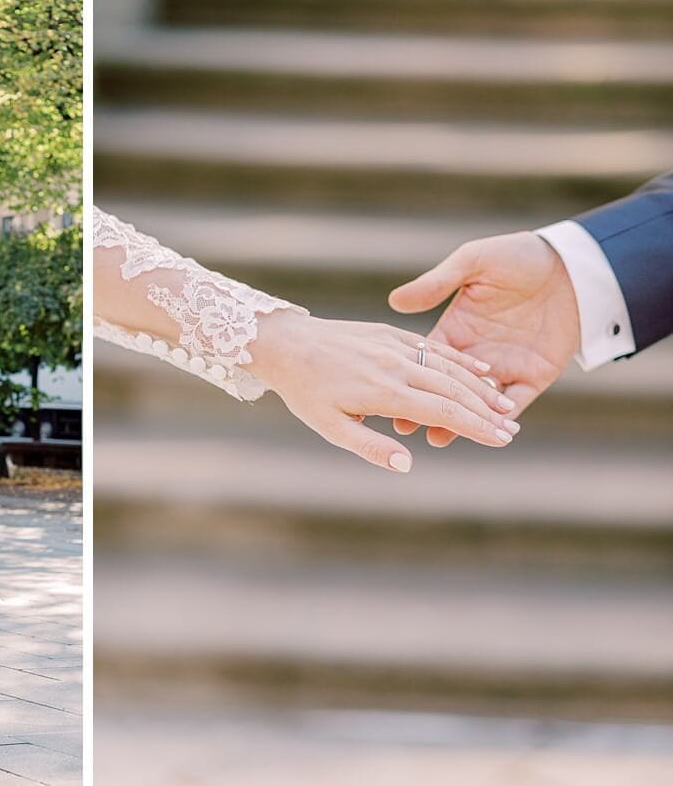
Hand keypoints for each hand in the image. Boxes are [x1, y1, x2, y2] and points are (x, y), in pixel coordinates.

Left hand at [247, 310, 519, 471]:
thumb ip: (369, 446)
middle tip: (512, 430)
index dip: (475, 427)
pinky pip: (433, 348)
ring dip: (480, 388)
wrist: (286, 343)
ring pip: (448, 368)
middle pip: (453, 390)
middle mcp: (396, 366)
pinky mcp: (390, 333)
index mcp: (384, 392)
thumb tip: (406, 464)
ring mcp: (395, 346)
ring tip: (505, 405)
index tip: (501, 441)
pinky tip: (480, 372)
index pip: (442, 413)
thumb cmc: (304, 391)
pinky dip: (460, 362)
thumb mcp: (329, 427)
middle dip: (486, 411)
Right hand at [388, 231, 579, 446]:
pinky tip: (488, 433)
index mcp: (455, 328)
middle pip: (446, 388)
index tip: (385, 393)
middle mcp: (476, 353)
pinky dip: (505, 419)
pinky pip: (517, 402)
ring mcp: (505, 366)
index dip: (406, 376)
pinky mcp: (534, 374)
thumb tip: (395, 301)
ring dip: (460, 422)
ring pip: (479, 403)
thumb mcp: (473, 262)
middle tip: (402, 426)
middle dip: (425, 408)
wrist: (572, 264)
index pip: (425, 360)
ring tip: (437, 438)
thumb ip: (437, 283)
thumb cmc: (519, 255)